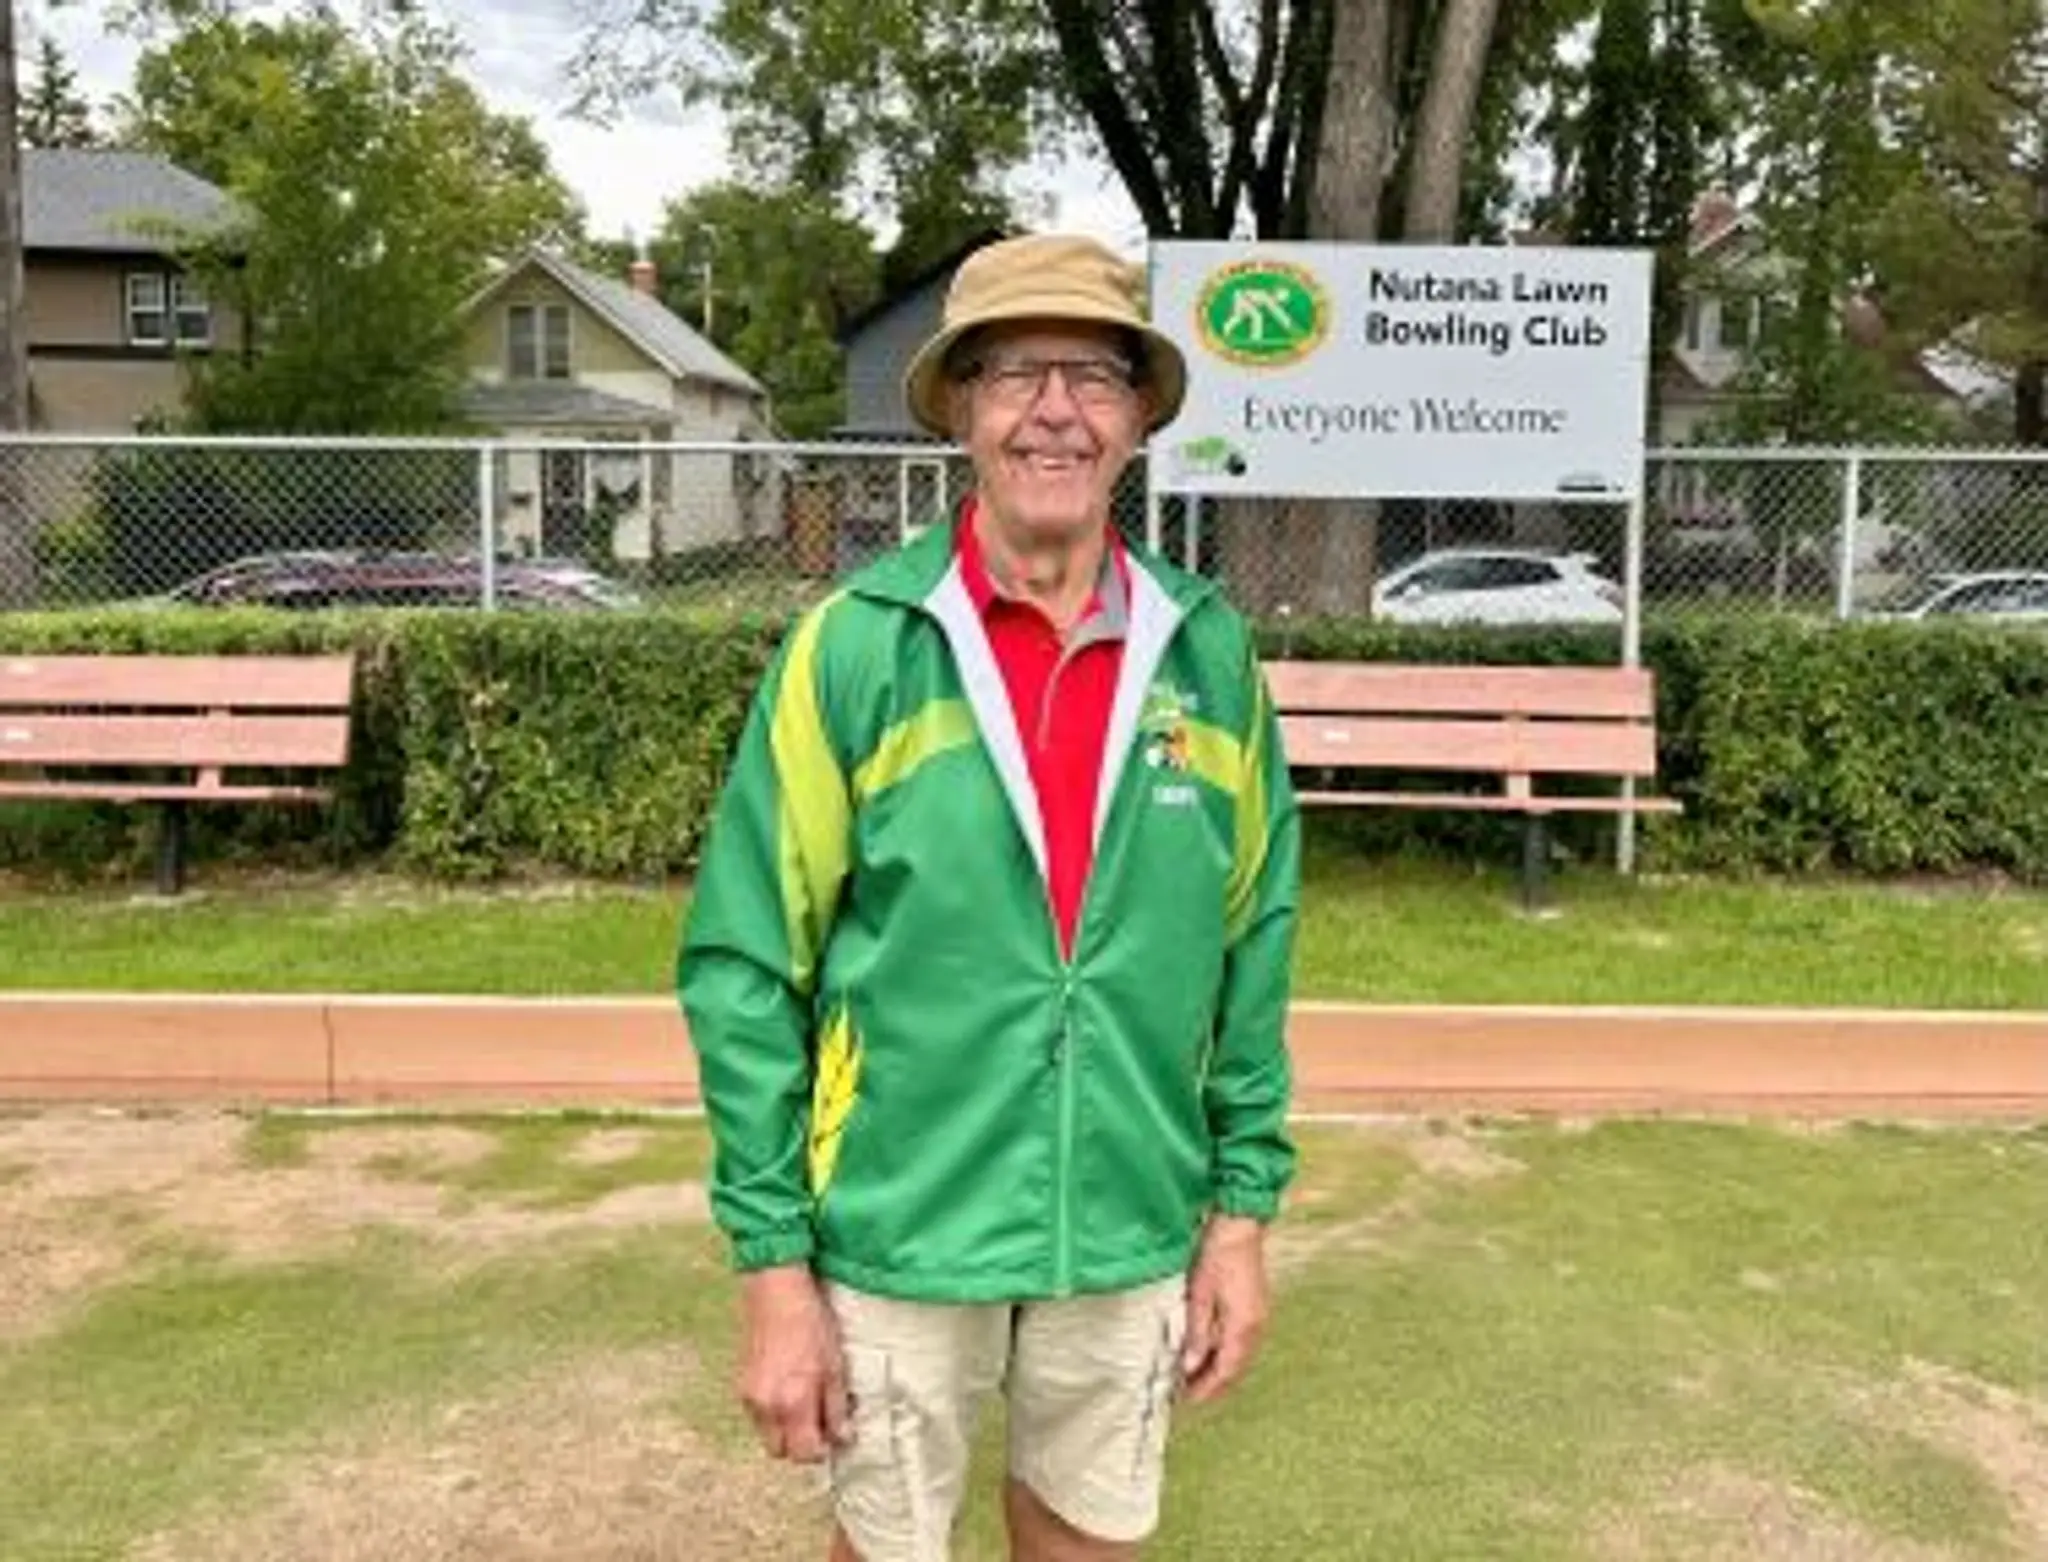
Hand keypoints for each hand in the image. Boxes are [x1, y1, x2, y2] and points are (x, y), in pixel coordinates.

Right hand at [736, 1265, 849, 1462]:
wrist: (775, 1290)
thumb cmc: (811, 1323)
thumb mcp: (835, 1365)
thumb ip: (836, 1407)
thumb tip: (843, 1438)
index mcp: (792, 1403)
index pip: (804, 1454)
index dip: (820, 1452)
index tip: (833, 1439)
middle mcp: (766, 1407)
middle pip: (780, 1452)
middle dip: (799, 1446)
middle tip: (819, 1424)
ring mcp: (749, 1397)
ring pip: (767, 1434)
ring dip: (785, 1431)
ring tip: (804, 1403)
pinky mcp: (740, 1385)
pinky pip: (757, 1416)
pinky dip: (772, 1414)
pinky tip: (787, 1389)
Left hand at [1179, 1213, 1269, 1404]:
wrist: (1240, 1225)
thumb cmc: (1217, 1254)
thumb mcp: (1199, 1294)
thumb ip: (1197, 1332)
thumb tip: (1191, 1366)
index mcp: (1243, 1327)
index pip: (1225, 1371)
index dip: (1206, 1389)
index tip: (1186, 1400)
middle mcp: (1256, 1327)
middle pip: (1235, 1368)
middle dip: (1213, 1384)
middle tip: (1187, 1395)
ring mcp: (1259, 1317)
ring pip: (1239, 1356)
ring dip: (1219, 1369)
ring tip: (1194, 1377)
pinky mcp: (1255, 1307)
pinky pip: (1241, 1342)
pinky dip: (1225, 1353)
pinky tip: (1209, 1351)